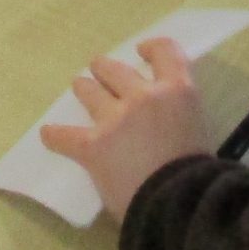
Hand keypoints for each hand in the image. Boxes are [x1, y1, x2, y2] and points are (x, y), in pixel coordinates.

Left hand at [37, 38, 210, 221]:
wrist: (178, 203)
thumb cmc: (198, 174)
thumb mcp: (200, 131)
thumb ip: (180, 116)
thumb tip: (166, 123)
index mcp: (177, 91)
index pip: (165, 51)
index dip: (152, 47)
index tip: (141, 51)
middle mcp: (143, 96)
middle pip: (115, 69)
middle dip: (105, 69)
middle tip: (100, 73)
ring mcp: (114, 118)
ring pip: (88, 90)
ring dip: (84, 88)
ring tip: (80, 88)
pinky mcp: (92, 145)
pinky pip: (64, 136)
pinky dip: (54, 136)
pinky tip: (48, 135)